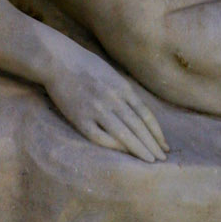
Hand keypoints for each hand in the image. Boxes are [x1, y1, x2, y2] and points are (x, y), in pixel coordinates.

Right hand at [43, 48, 167, 161]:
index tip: (164, 145)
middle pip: (138, 126)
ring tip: (150, 160)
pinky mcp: (80, 118)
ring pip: (123, 134)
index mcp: (122, 88)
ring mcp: (96, 109)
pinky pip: (99, 137)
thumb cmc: (84, 65)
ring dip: (139, 149)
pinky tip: (123, 154)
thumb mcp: (111, 74)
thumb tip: (139, 112)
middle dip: (152, 144)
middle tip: (162, 158)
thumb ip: (124, 93)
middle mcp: (113, 100)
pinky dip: (113, 146)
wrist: (57, 60)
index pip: (145, 115)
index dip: (157, 132)